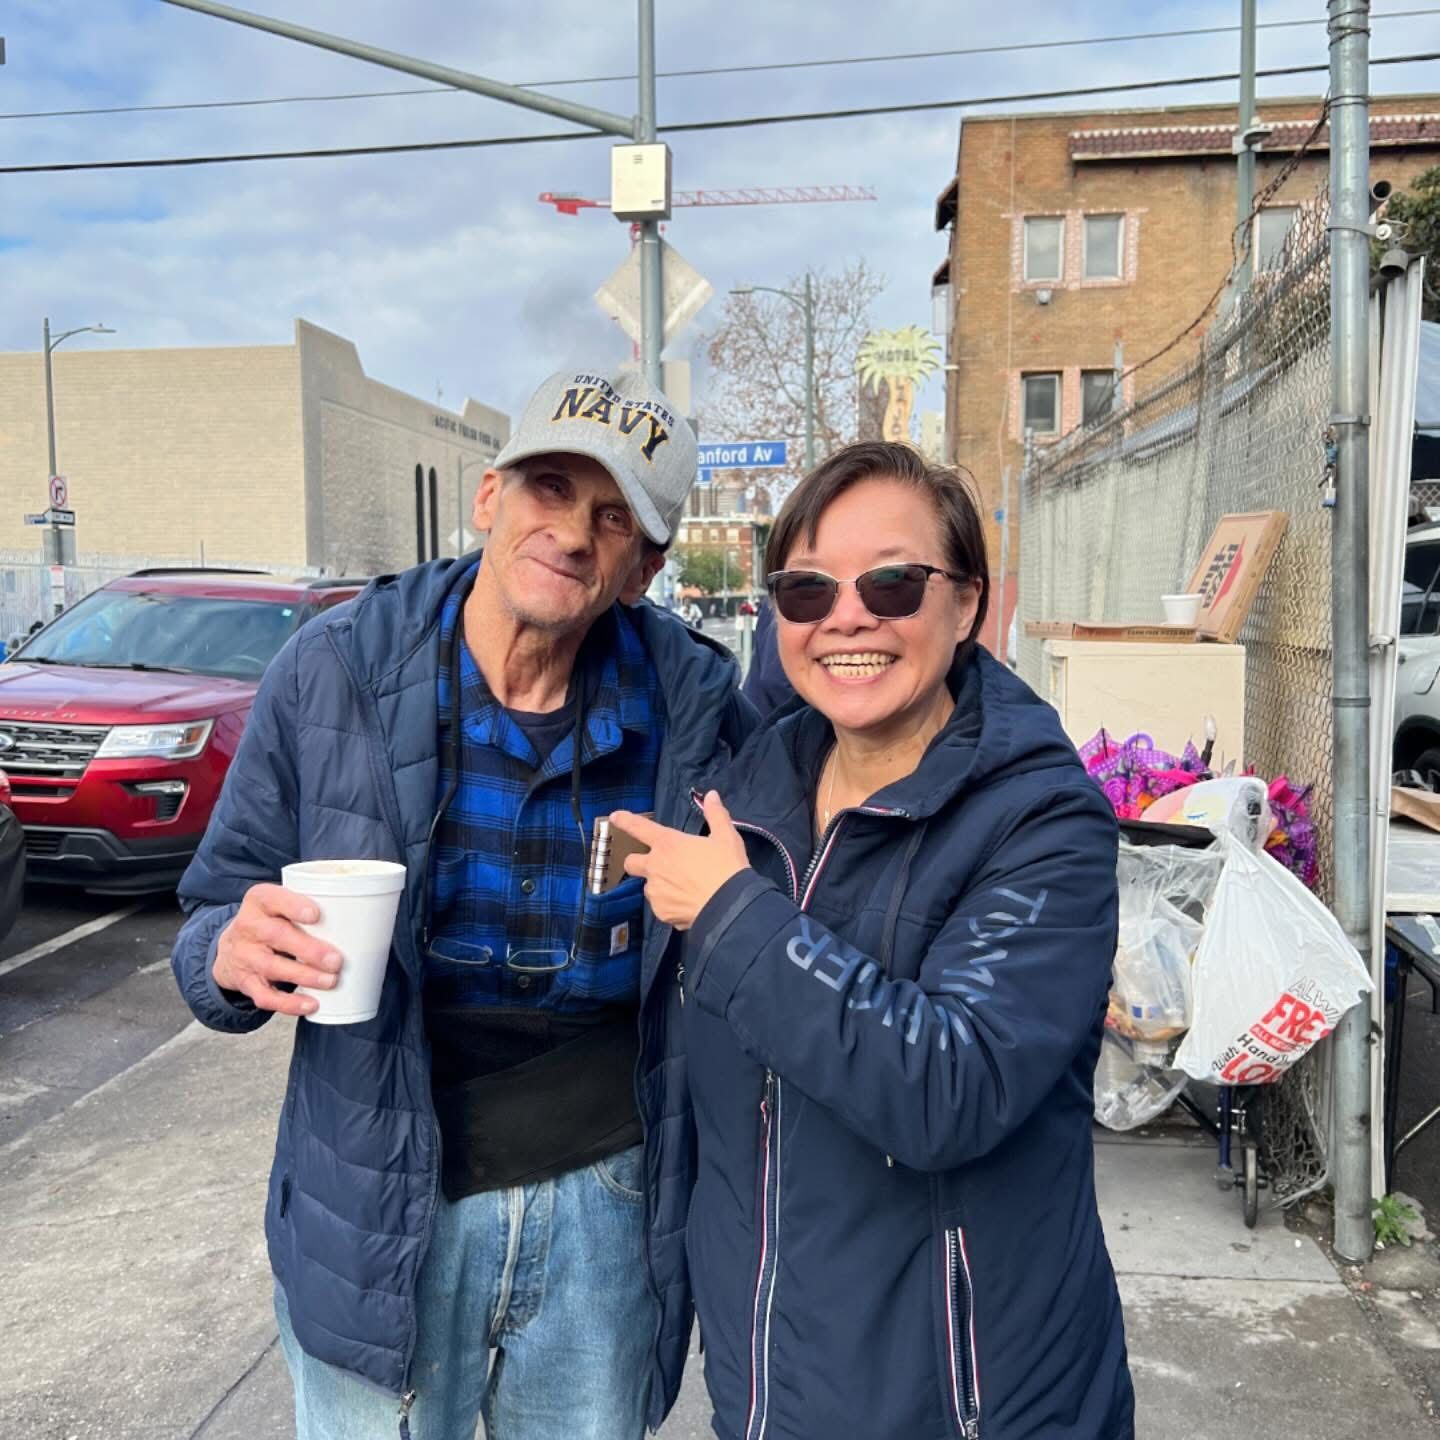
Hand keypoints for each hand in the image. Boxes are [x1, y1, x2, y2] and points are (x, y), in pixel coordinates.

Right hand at [212, 883, 342, 1016]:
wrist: (230, 949)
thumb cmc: (273, 921)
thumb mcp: (281, 905)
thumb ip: (312, 906)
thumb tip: (367, 917)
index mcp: (260, 900)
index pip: (273, 898)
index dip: (293, 906)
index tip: (316, 915)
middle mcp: (248, 926)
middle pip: (275, 935)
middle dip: (308, 949)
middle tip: (336, 960)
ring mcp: (244, 955)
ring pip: (271, 966)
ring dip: (304, 976)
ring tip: (331, 981)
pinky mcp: (245, 982)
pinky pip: (265, 996)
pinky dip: (288, 1004)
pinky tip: (311, 1004)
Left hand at [610, 791, 749, 930]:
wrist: (730, 906)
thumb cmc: (727, 868)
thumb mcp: (726, 837)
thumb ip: (716, 814)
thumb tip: (711, 796)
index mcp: (668, 843)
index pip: (640, 827)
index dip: (625, 821)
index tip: (615, 817)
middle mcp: (655, 866)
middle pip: (631, 862)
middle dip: (638, 862)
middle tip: (657, 865)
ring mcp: (656, 891)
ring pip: (648, 887)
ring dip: (659, 886)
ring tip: (683, 889)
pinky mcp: (661, 912)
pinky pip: (660, 906)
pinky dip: (670, 905)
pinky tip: (687, 904)